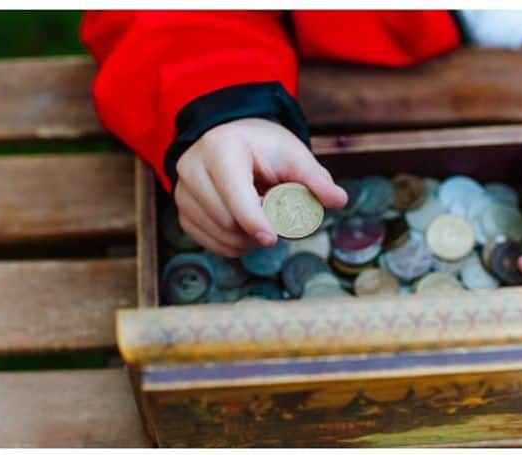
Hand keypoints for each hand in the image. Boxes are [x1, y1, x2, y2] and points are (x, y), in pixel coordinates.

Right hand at [174, 118, 346, 256]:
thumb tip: (338, 200)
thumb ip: (315, 178)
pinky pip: (211, 243)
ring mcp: (182, 192)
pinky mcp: (183, 212)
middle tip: (278, 216)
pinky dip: (234, 245)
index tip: (272, 239)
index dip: (253, 219)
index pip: (233, 192)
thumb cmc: (264, 147)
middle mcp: (192, 168)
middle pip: (227, 220)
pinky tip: (247, 229)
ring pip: (219, 235)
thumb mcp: (293, 154)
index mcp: (220, 148)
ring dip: (248, 240)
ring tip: (264, 218)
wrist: (232, 142)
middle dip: (257, 229)